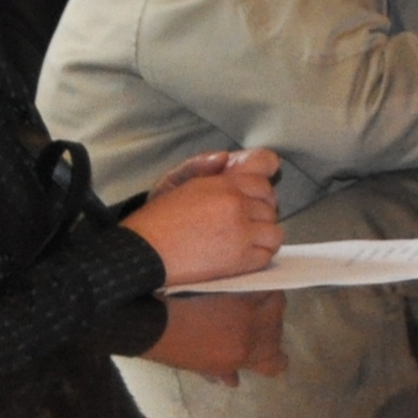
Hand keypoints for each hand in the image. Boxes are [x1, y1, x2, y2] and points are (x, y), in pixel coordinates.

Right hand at [132, 148, 281, 288]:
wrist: (143, 252)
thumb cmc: (157, 219)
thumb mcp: (175, 181)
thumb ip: (202, 165)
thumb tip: (225, 158)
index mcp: (224, 183)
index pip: (264, 173)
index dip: (259, 185)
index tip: (251, 195)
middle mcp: (237, 204)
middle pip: (270, 203)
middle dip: (259, 209)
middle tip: (241, 220)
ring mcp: (241, 232)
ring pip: (274, 230)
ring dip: (262, 233)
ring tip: (244, 238)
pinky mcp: (240, 259)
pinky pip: (267, 254)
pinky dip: (259, 254)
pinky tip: (244, 253)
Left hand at [132, 292, 285, 379]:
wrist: (159, 321)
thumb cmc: (176, 349)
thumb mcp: (201, 366)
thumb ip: (222, 371)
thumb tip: (233, 381)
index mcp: (248, 355)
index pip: (278, 362)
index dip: (273, 360)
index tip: (262, 356)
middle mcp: (258, 332)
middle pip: (277, 331)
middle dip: (267, 330)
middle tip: (247, 327)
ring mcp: (252, 308)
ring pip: (277, 304)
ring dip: (267, 304)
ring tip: (248, 305)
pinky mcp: (244, 287)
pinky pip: (263, 285)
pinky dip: (257, 288)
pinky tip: (244, 290)